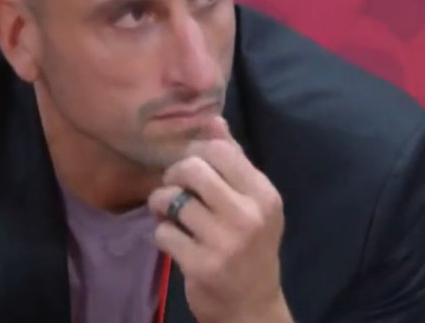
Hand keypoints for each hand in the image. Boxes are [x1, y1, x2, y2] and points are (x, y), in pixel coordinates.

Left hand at [148, 116, 291, 322]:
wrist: (251, 307)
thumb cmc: (249, 246)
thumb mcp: (251, 203)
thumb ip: (232, 160)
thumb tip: (212, 119)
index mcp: (263, 194)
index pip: (220, 150)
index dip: (196, 153)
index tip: (192, 169)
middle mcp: (248, 215)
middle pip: (192, 169)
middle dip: (173, 176)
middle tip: (174, 189)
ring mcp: (225, 242)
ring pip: (172, 199)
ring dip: (161, 205)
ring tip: (168, 214)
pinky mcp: (201, 265)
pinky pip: (163, 232)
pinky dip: (161, 233)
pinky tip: (174, 239)